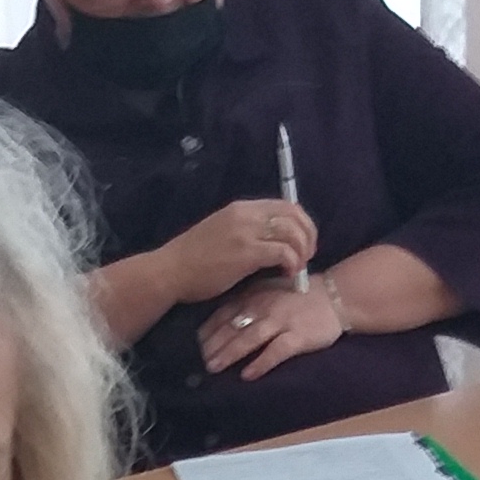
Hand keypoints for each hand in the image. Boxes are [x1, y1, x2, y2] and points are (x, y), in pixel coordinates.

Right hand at [154, 195, 316, 306]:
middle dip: (308, 236)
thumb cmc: (194, 260)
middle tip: (307, 256)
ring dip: (302, 251)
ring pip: (292, 232)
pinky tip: (288, 274)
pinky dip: (292, 263)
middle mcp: (247, 214)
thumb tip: (273, 241)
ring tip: (298, 267)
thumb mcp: (223, 233)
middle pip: (294, 215)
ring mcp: (246, 232)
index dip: (302, 223)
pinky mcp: (246, 253)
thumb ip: (248, 231)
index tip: (303, 242)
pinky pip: (283, 252)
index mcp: (242, 208)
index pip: (286, 205)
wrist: (171, 271)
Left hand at [200, 275, 346, 380]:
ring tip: (214, 367)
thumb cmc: (300, 295)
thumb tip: (222, 321)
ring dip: (229, 353)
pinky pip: (276, 351)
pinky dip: (261, 363)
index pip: (225, 312)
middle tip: (199, 360)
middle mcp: (265, 307)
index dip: (208, 329)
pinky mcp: (298, 336)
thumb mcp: (270, 290)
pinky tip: (247, 375)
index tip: (195, 344)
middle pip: (233, 327)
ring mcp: (282, 321)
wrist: (337, 295)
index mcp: (255, 295)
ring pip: (250, 338)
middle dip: (213, 345)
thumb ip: (248, 301)